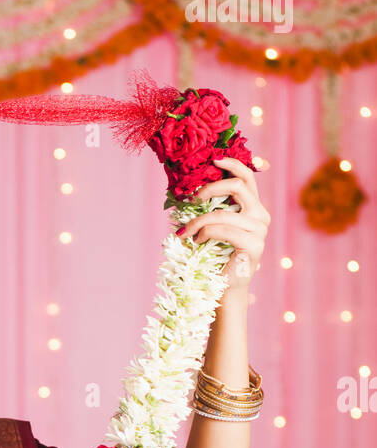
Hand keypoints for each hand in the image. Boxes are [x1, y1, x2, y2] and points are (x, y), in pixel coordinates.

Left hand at [176, 157, 269, 291]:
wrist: (225, 287)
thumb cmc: (216, 256)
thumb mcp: (214, 226)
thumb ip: (213, 207)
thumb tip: (191, 190)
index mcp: (253, 207)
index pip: (247, 177)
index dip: (232, 165)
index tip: (214, 160)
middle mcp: (260, 215)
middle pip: (238, 186)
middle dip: (211, 189)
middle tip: (192, 199)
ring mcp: (260, 230)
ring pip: (223, 213)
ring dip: (199, 220)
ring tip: (186, 231)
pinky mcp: (254, 245)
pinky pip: (224, 230)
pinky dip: (205, 233)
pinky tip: (197, 240)